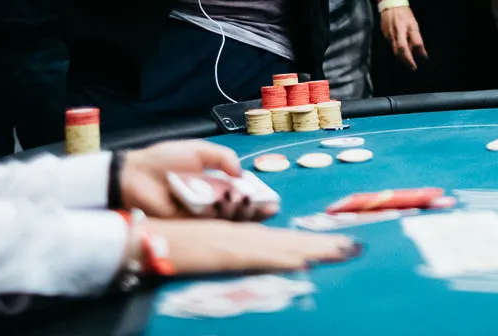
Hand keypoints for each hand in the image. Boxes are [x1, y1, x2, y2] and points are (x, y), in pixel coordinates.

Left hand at [121, 142, 271, 220]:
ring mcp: (199, 214)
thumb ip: (223, 158)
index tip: (271, 200)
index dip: (256, 198)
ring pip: (227, 219)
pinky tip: (234, 208)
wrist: (136, 173)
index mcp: (213, 185)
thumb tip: (241, 173)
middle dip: (255, 210)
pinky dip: (224, 218)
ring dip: (242, 213)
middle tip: (269, 206)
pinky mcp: (187, 223)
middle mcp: (209, 201)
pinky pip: (209, 224)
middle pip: (237, 210)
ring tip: (250, 203)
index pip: (239, 195)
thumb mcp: (199, 151)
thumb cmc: (165, 159)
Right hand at [152, 220, 360, 275]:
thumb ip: (229, 253)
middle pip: (291, 240)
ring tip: (344, 251)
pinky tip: (303, 261)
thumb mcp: (207, 249)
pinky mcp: (226, 254)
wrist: (141, 238)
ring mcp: (236, 244)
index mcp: (241, 236)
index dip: (311, 242)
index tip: (337, 245)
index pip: (284, 239)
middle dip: (324, 244)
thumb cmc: (170, 243)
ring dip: (315, 249)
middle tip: (355, 247)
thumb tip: (251, 257)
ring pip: (284, 247)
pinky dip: (284, 258)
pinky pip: (261, 257)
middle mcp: (243, 236)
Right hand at [381, 5, 426, 70]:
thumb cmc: (405, 14)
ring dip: (401, 59)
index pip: (413, 44)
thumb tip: (421, 52)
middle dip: (407, 61)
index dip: (418, 53)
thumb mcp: (413, 24)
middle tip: (413, 68)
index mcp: (407, 28)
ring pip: (395, 50)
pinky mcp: (384, 35)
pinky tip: (400, 55)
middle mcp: (397, 32)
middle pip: (402, 50)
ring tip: (408, 64)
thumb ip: (416, 38)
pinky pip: (391, 47)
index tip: (422, 59)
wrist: (390, 4)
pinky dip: (396, 52)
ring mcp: (389, 34)